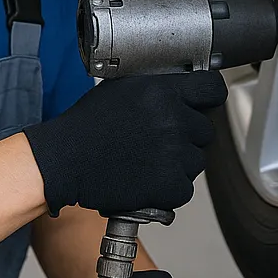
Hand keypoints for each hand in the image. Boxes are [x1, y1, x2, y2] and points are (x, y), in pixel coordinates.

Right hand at [23, 71, 226, 214]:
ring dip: (179, 164)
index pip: (212, 89)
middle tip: (160, 142)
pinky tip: (146, 181)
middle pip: (205, 130)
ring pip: (197, 161)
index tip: (204, 104)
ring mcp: (173, 152)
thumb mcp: (122, 89)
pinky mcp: (169, 184)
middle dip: (188, 137)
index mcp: (163, 90)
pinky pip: (184, 189)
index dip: (210, 97)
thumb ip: (155, 87)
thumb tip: (179, 87)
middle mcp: (173, 118)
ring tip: (148, 162)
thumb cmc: (86, 126)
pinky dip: (169, 190)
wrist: (65, 160)